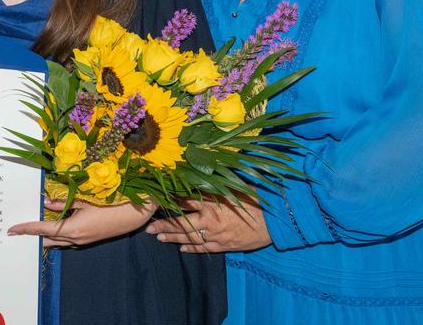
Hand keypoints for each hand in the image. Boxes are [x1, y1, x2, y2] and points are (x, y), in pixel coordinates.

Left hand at [7, 197, 155, 247]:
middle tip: (18, 230)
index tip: (12, 230)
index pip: (42, 229)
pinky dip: (57, 233)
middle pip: (46, 239)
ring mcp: (82, 241)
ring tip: (32, 227)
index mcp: (71, 229)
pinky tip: (55, 224)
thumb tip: (45, 201)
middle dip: (32, 236)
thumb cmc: (110, 204)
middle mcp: (75, 239)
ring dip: (45, 235)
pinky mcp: (89, 239)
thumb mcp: (85, 199)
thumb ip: (63, 201)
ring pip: (57, 241)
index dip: (26, 229)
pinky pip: (67, 239)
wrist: (135, 214)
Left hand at [146, 197, 271, 253]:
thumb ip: (216, 185)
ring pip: (189, 238)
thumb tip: (201, 173)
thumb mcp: (235, 188)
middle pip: (181, 224)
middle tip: (149, 227)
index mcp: (211, 204)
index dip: (169, 201)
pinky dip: (191, 249)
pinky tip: (181, 249)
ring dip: (173, 238)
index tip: (155, 200)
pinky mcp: (223, 246)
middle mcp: (209, 221)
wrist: (273, 223)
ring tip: (159, 238)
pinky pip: (203, 248)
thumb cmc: (255, 202)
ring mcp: (215, 236)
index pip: (184, 201)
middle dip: (164, 226)